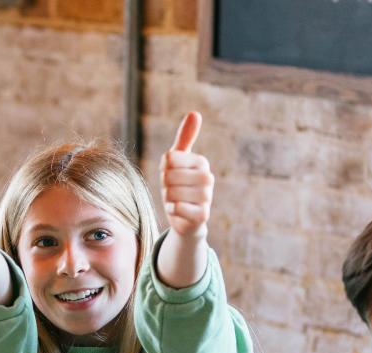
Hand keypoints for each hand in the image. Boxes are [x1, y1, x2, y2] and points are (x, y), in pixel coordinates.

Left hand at [160, 111, 213, 238]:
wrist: (186, 219)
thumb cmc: (179, 186)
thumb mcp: (178, 161)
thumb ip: (184, 138)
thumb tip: (195, 113)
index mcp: (201, 162)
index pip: (169, 159)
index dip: (164, 169)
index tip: (170, 176)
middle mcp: (208, 178)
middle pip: (169, 177)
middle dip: (165, 186)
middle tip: (172, 191)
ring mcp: (207, 197)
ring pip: (172, 193)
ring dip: (167, 199)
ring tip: (175, 201)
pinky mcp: (203, 215)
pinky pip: (176, 208)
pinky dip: (171, 210)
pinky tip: (177, 211)